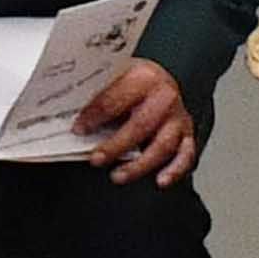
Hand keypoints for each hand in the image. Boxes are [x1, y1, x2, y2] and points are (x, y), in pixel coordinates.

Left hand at [76, 57, 197, 187]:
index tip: (80, 129)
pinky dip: (175, 170)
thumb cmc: (133, 81)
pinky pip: (185, 155)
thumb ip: (98, 97)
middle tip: (96, 159)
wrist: (159, 78)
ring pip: (162, 145)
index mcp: (144, 76)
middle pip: (140, 125)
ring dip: (139, 165)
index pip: (116, 100)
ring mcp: (177, 116)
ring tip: (118, 175)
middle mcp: (164, 95)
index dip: (95, 117)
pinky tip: (160, 180)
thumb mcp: (114, 78)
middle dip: (116, 146)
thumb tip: (72, 117)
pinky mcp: (186, 133)